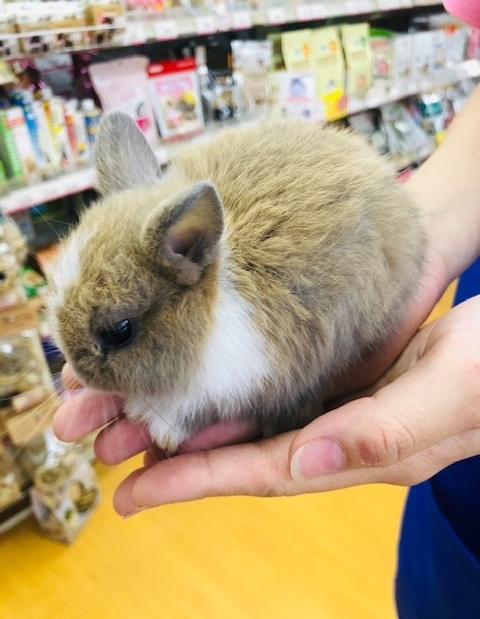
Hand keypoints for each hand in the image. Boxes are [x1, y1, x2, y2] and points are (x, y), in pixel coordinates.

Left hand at [54, 294, 479, 515]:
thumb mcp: (450, 389)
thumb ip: (385, 432)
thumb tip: (308, 460)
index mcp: (362, 453)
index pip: (264, 474)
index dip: (198, 484)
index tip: (135, 493)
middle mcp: (339, 441)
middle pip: (242, 459)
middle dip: (175, 461)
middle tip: (108, 453)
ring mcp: (335, 413)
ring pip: (249, 430)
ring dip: (190, 429)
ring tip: (132, 426)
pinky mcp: (335, 385)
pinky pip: (269, 400)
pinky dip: (226, 400)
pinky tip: (196, 391)